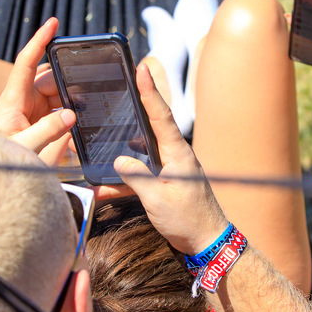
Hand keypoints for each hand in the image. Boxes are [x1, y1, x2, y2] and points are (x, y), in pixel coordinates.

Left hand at [0, 18, 73, 164]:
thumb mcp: (24, 148)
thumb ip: (48, 132)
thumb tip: (71, 115)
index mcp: (13, 99)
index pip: (26, 62)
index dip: (39, 41)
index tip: (52, 23)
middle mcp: (22, 100)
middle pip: (50, 78)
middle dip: (70, 82)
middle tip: (90, 93)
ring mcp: (32, 109)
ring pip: (59, 94)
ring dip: (73, 100)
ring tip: (87, 110)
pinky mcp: (40, 120)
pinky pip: (60, 109)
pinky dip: (72, 113)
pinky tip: (83, 121)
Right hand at [112, 63, 227, 253]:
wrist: (208, 242)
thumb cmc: (188, 220)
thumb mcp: (158, 199)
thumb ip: (137, 178)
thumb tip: (119, 161)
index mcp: (178, 155)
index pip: (161, 117)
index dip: (150, 92)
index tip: (142, 69)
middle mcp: (176, 157)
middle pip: (152, 125)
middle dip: (137, 106)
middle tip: (124, 84)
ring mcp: (172, 169)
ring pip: (143, 151)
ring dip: (123, 148)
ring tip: (104, 135)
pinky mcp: (167, 183)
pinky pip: (142, 174)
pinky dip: (124, 179)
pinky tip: (102, 187)